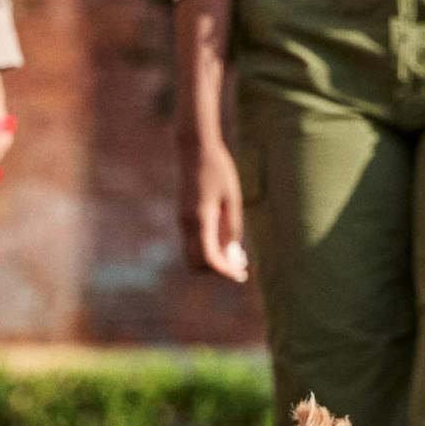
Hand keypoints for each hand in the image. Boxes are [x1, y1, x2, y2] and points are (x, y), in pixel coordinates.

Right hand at [182, 128, 249, 282]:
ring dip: (213, 261)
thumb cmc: (218, 170)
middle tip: (241, 268)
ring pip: (194, 255)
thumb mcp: (232, 198)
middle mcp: (187, 223)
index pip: (208, 258)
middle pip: (197, 264)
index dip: (224, 271)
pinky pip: (194, 244)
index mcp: (200, 219)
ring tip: (238, 257)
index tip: (241, 276)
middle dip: (217, 270)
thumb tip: (232, 253)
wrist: (195, 150)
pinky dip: (209, 250)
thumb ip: (232, 227)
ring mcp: (183, 221)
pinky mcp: (184, 217)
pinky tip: (228, 244)